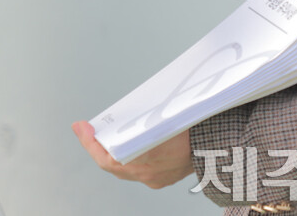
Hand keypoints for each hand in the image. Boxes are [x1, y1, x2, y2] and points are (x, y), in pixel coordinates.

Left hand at [73, 123, 192, 188]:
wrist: (216, 147)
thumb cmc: (190, 129)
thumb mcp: (160, 119)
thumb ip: (138, 123)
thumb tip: (122, 115)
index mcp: (143, 160)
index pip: (105, 159)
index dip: (89, 144)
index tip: (80, 127)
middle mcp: (145, 174)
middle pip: (110, 164)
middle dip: (96, 146)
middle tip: (85, 130)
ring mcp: (152, 179)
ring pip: (122, 168)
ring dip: (111, 152)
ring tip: (102, 136)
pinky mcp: (160, 180)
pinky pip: (136, 170)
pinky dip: (127, 158)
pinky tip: (124, 146)